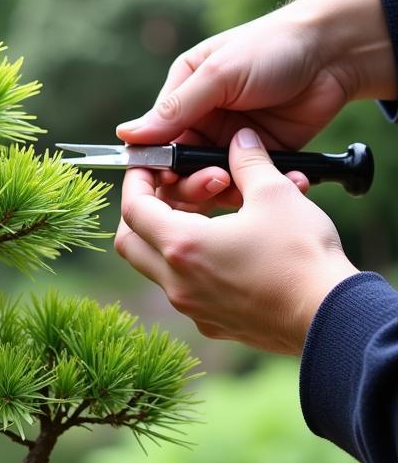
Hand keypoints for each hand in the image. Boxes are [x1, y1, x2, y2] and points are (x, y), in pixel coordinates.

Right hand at [115, 0, 394, 207]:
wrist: (335, 52)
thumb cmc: (272, 48)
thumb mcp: (219, 75)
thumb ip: (174, 109)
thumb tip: (126, 136)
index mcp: (182, 96)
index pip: (153, 140)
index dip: (151, 164)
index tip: (158, 179)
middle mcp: (200, 123)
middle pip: (177, 170)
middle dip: (189, 182)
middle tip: (212, 180)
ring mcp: (227, 144)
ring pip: (208, 184)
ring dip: (220, 190)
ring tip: (238, 182)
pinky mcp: (257, 160)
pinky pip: (245, 186)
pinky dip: (256, 190)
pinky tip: (277, 183)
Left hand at [115, 128, 358, 353]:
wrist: (330, 316)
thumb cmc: (301, 255)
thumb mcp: (275, 195)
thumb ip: (249, 162)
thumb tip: (240, 139)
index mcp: (181, 246)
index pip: (133, 210)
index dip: (136, 182)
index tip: (149, 167)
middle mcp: (176, 282)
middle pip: (132, 243)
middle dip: (144, 213)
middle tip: (173, 192)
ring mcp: (191, 308)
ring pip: (159, 267)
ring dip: (173, 237)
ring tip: (211, 214)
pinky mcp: (211, 323)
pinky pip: (188, 289)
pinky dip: (196, 264)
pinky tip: (230, 247)